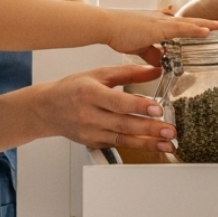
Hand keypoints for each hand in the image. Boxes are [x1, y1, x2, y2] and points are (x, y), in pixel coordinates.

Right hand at [35, 64, 178, 152]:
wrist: (47, 109)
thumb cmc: (72, 89)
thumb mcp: (98, 74)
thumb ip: (128, 73)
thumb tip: (154, 70)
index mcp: (90, 93)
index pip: (117, 102)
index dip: (138, 106)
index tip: (157, 109)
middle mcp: (89, 114)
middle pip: (123, 124)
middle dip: (149, 129)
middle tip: (170, 131)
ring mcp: (90, 132)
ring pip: (122, 139)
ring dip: (147, 143)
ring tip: (166, 144)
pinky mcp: (92, 143)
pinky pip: (117, 145)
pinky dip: (135, 146)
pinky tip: (151, 146)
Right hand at [107, 12, 217, 64]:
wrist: (107, 26)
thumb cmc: (118, 33)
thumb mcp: (138, 47)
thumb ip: (151, 54)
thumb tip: (160, 64)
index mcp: (157, 24)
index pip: (179, 24)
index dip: (192, 27)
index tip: (205, 29)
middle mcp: (161, 20)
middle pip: (187, 21)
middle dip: (204, 24)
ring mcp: (161, 23)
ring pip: (188, 23)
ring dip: (204, 24)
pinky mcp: (158, 28)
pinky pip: (181, 28)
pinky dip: (194, 29)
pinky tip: (206, 31)